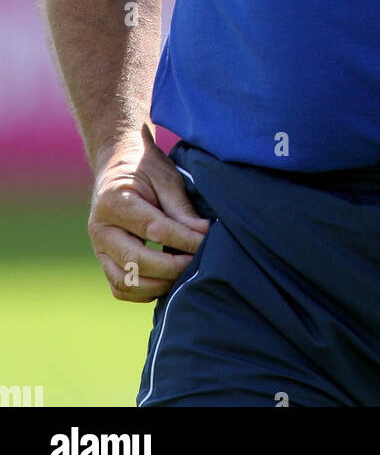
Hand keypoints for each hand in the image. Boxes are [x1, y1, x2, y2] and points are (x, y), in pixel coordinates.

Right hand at [88, 125, 211, 301]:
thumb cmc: (145, 169)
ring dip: (158, 284)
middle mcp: (100, 228)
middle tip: (197, 262)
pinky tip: (167, 279)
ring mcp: (98, 248)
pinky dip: (144, 291)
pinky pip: (120, 287)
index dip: (184, 239)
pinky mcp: (104, 261)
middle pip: (135, 261)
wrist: (117, 163)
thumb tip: (204, 234)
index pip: (153, 229)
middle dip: (172, 267)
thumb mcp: (166, 178)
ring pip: (124, 282)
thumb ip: (181, 209)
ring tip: (184, 273)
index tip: (206, 240)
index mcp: (114, 201)